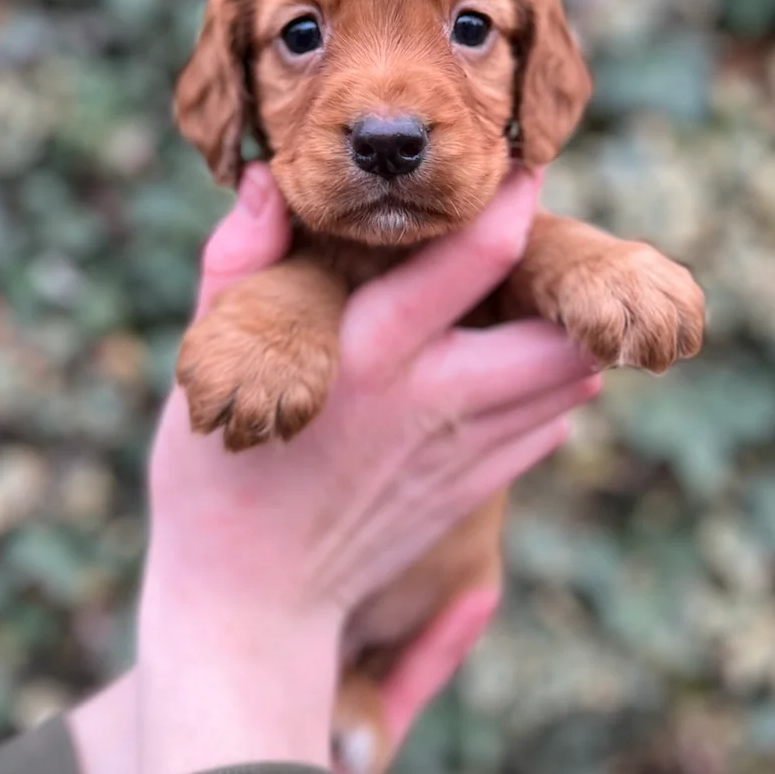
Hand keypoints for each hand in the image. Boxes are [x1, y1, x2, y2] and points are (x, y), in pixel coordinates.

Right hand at [136, 163, 599, 773]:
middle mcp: (433, 403)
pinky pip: (546, 429)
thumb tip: (264, 181)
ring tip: (535, 296)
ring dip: (564, 335)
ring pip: (565, 383)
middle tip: (547, 242)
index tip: (526, 167)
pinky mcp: (473, 494)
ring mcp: (463, 457)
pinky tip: (515, 367)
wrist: (250, 606)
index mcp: (368, 357)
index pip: (468, 264)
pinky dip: (549, 391)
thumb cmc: (214, 479)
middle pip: (555, 334)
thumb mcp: (208, 365)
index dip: (509, 206)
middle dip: (567, 283)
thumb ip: (237, 265)